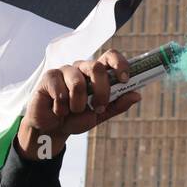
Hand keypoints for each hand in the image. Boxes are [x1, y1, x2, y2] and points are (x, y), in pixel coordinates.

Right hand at [17, 50, 141, 159]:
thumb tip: (137, 95)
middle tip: (98, 108)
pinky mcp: (49, 76)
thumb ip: (117, 104)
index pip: (110, 56)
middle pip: (96, 67)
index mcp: (97, 73)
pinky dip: (62, 106)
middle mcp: (82, 68)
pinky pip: (60, 90)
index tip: (124, 80)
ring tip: (73, 111)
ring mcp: (65, 70)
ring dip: (78, 104)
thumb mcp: (100, 115)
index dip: (120, 64)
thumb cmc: (77, 118)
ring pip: (78, 82)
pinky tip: (58, 109)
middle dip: (101, 91)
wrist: (53, 130)